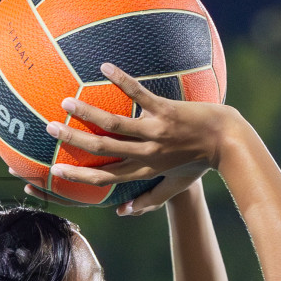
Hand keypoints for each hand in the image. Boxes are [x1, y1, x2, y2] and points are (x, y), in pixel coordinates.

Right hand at [30, 62, 238, 215]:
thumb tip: (121, 212)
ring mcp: (156, 131)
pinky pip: (139, 94)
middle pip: (102, 149)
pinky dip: (121, 80)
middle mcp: (147, 152)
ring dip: (88, 113)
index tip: (54, 169)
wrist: (230, 143)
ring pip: (115, 123)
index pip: (104, 177)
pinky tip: (104, 68)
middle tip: (50, 128)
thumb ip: (148, 202)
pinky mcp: (167, 110)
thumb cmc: (200, 164)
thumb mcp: (175, 188)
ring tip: (66, 101)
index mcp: (144, 170)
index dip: (78, 175)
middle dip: (73, 140)